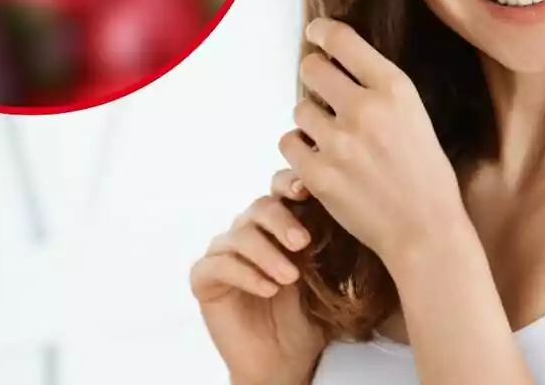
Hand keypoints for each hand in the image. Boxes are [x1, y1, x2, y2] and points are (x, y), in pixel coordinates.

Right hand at [190, 170, 326, 384]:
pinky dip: (246, 274)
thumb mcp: (324, 272)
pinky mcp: (204, 279)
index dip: (289, 184)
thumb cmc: (307, 314)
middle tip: (303, 243)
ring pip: (240, 236)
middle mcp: (247, 231)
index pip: (278, 190)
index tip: (306, 191)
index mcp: (276, 223)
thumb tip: (340, 204)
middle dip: (281, 221)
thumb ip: (324, 237)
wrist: (287, 360)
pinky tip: (268, 288)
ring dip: (267, 254)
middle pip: (259, 208)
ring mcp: (223, 253)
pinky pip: (219, 266)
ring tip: (290, 276)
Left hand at [278, 17, 467, 268]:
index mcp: (394, 89)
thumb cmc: (424, 172)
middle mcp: (365, 109)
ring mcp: (339, 142)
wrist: (426, 231)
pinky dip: (300, 151)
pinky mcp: (318, 174)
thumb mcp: (414, 114)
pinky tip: (320, 160)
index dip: (322, 32)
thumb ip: (378, 88)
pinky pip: (289, 143)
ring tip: (333, 140)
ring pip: (299, 110)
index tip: (315, 33)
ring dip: (310, 122)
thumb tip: (337, 61)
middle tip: (324, 95)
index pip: (342, 40)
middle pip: (311, 68)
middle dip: (315, 79)